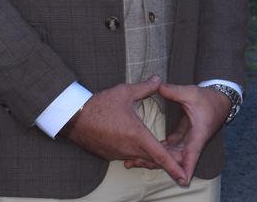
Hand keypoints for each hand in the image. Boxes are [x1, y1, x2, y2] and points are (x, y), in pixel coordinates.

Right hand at [63, 77, 184, 183]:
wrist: (73, 118)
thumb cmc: (99, 105)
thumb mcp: (125, 92)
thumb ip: (145, 87)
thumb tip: (158, 79)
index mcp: (137, 135)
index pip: (160, 155)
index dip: (174, 166)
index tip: (184, 176)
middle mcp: (129, 149)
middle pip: (153, 160)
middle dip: (167, 162)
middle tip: (180, 161)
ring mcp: (118, 154)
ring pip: (141, 159)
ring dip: (151, 157)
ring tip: (164, 154)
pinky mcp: (109, 155)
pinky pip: (128, 157)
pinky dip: (138, 155)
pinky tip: (141, 148)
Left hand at [124, 83, 230, 184]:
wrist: (221, 100)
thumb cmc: (209, 99)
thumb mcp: (192, 93)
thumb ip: (174, 91)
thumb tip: (158, 86)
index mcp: (198, 133)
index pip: (192, 154)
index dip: (186, 168)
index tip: (182, 180)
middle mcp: (194, 140)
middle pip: (177, 158)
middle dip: (159, 162)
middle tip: (137, 161)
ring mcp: (189, 140)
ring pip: (173, 153)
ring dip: (157, 156)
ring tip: (136, 158)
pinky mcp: (186, 136)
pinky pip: (172, 146)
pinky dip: (161, 148)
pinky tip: (147, 148)